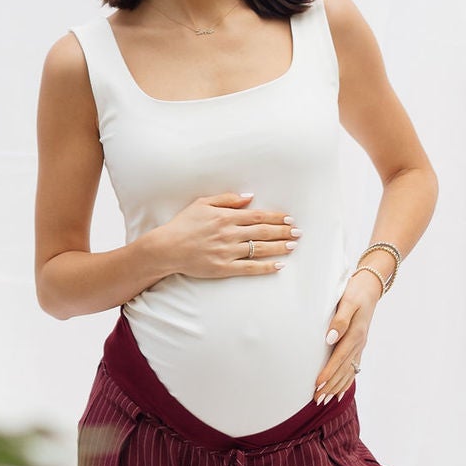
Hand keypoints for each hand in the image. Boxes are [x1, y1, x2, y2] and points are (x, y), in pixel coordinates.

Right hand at [150, 191, 298, 281]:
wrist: (166, 248)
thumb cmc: (183, 224)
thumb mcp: (202, 203)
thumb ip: (227, 199)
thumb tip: (249, 197)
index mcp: (226, 216)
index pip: (258, 216)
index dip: (277, 217)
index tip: (289, 218)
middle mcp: (230, 233)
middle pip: (264, 231)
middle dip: (284, 231)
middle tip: (298, 232)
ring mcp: (228, 251)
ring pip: (260, 248)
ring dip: (279, 247)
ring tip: (293, 245)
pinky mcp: (224, 268)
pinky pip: (250, 267)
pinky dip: (266, 267)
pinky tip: (279, 266)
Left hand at [315, 270, 380, 402]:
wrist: (370, 287)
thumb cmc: (356, 292)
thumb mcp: (348, 301)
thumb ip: (340, 319)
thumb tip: (330, 338)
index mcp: (355, 334)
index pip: (339, 358)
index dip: (328, 373)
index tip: (318, 385)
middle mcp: (359, 343)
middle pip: (344, 370)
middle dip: (330, 386)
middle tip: (316, 400)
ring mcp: (360, 346)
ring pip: (349, 372)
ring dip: (337, 387)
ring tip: (324, 400)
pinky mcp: (359, 346)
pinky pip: (353, 368)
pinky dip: (346, 381)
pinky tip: (340, 391)